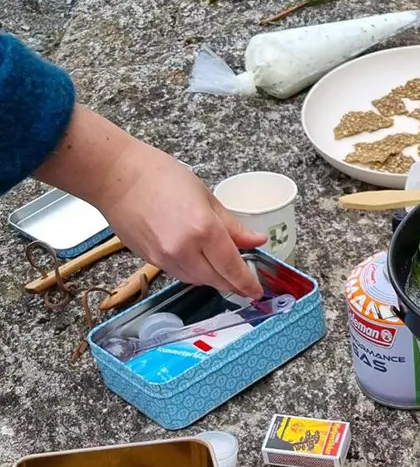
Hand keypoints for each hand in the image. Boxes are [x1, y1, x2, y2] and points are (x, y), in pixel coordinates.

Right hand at [97, 142, 265, 298]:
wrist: (114, 176)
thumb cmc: (159, 176)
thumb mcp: (206, 197)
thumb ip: (233, 226)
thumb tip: (257, 241)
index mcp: (203, 230)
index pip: (233, 268)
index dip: (248, 283)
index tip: (257, 290)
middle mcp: (184, 250)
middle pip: (217, 281)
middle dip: (234, 284)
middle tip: (246, 283)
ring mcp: (165, 258)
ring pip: (199, 281)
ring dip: (214, 278)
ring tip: (223, 269)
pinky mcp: (151, 261)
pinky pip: (181, 275)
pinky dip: (195, 272)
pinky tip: (200, 261)